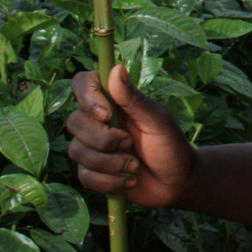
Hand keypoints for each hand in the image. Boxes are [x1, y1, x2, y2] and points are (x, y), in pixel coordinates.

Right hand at [66, 64, 195, 207]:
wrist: (177, 183)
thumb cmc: (171, 146)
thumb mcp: (158, 121)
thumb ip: (135, 99)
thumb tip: (116, 68)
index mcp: (114, 102)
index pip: (82, 84)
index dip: (87, 97)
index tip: (107, 114)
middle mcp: (98, 122)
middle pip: (75, 121)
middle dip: (103, 139)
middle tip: (130, 144)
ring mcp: (93, 147)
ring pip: (77, 151)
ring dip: (110, 163)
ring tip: (134, 167)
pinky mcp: (92, 172)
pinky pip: (85, 177)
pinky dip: (109, 182)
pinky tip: (129, 181)